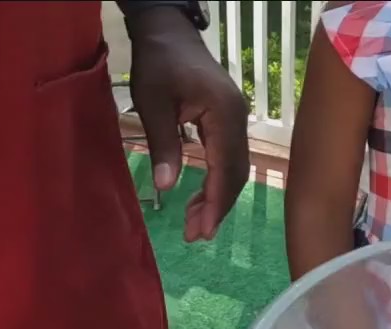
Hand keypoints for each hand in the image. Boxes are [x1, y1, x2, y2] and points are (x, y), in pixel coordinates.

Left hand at [128, 7, 249, 241]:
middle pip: (235, 173)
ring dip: (217, 198)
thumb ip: (163, 144)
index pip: (225, 168)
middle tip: (194, 236)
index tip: (201, 231)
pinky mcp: (227, 121)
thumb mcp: (152, 103)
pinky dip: (215, 182)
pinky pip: (227, 158)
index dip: (215, 202)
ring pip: (234, 169)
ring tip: (195, 226)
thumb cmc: (158, 63)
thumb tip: (166, 187)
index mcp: (223, 113)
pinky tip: (199, 200)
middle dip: (217, 207)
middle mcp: (238, 119)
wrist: (168, 32)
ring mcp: (235, 120)